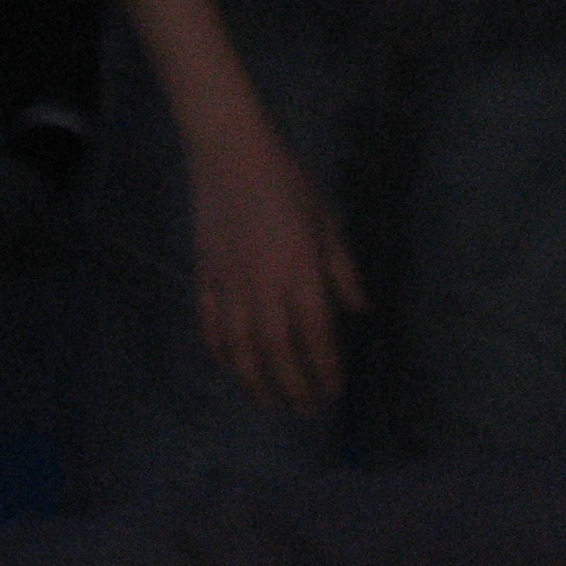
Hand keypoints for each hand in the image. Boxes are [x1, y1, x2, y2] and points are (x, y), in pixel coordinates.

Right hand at [183, 112, 366, 416]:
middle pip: (279, 352)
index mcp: (300, 271)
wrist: (231, 155)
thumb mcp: (328, 221)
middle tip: (308, 410)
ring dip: (257, 382)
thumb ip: (343, 270)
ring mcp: (229, 286)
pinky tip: (232, 368)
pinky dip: (221, 354)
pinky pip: (210, 328)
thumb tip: (360, 311)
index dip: (325, 367)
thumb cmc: (288, 183)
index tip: (335, 389)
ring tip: (271, 403)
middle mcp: (264, 287)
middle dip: (294, 387)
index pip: (316, 334)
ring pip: (241, 350)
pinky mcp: (205, 278)